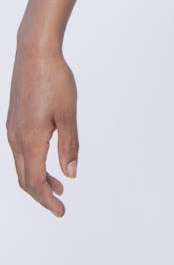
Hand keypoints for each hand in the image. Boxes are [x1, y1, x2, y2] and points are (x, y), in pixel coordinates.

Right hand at [6, 44, 78, 216]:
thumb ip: (69, 145)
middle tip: (59, 204)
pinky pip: (20, 150)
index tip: (61, 211)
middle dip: (41, 195)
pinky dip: (33, 162)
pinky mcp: (14, 119)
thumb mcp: (68, 114)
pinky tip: (47, 157)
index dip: (47, 200)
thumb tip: (70, 174)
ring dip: (38, 178)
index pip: (35, 182)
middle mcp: (16, 138)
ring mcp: (13, 128)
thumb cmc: (54, 79)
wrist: (35, 52)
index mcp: (30, 139)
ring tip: (58, 184)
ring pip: (22, 165)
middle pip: (25, 179)